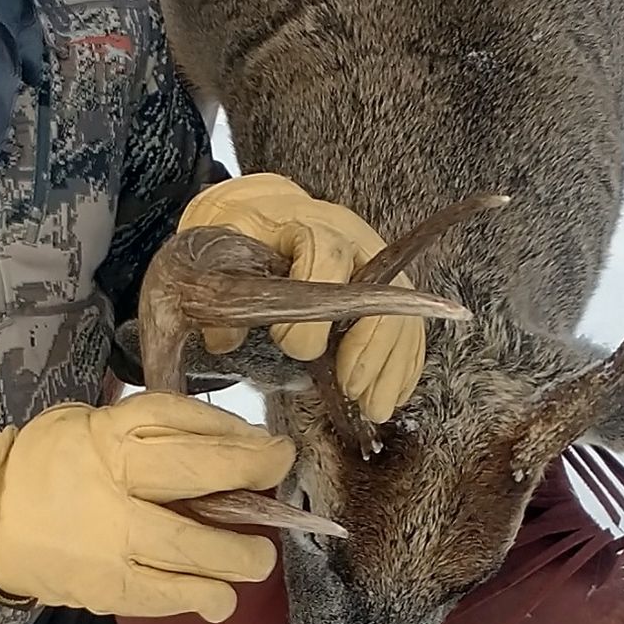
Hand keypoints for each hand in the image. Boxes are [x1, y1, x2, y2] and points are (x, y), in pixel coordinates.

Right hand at [0, 394, 293, 622]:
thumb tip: (228, 441)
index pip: (184, 426)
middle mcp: (113, 485)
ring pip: (193, 549)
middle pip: (198, 478)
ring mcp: (110, 542)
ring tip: (255, 560)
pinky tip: (217, 598)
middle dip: (250, 484)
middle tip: (276, 496)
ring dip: (237, 558)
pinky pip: (168, 596)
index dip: (238, 438)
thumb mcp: (89, 423)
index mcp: (107, 437)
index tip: (273, 451)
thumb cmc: (44, 464)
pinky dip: (201, 598)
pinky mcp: (106, 588)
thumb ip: (149, 428)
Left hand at [178, 173, 425, 420]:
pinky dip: (401, 364)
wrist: (261, 214)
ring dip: (390, 365)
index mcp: (305, 224)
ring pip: (400, 311)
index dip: (317, 310)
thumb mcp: (217, 251)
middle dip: (369, 346)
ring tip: (374, 409)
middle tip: (350, 388)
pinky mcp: (385, 288)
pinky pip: (406, 326)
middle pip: (379, 290)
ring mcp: (374, 264)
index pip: (328, 257)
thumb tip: (224, 339)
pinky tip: (389, 396)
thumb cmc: (238, 234)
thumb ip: (219, 291)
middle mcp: (351, 239)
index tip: (295, 349)